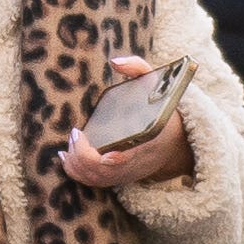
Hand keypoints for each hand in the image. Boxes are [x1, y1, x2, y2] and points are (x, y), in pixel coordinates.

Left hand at [62, 53, 192, 188]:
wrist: (178, 144)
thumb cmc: (163, 111)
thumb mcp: (159, 85)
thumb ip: (138, 69)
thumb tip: (114, 61)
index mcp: (149, 141)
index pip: (129, 157)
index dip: (112, 159)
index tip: (97, 146)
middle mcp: (137, 162)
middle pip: (104, 171)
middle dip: (83, 155)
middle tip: (76, 134)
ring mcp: (126, 173)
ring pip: (96, 178)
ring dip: (77, 163)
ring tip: (70, 143)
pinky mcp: (118, 178)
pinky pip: (94, 182)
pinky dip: (76, 171)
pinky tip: (65, 157)